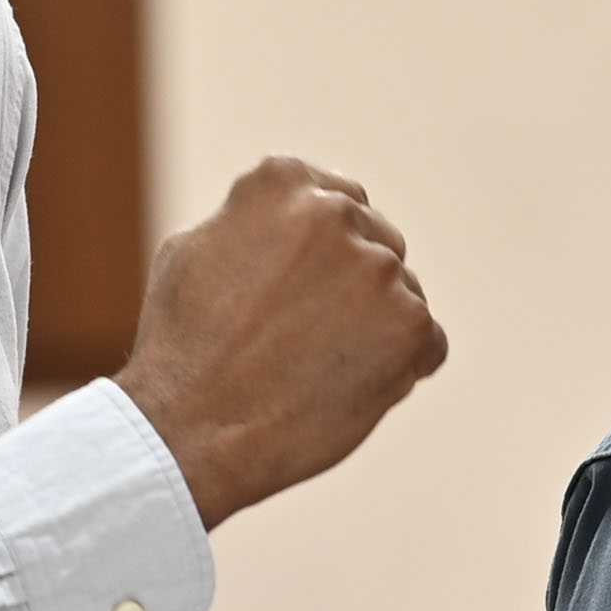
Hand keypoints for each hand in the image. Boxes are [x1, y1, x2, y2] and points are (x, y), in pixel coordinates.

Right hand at [113, 156, 447, 525]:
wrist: (191, 429)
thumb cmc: (182, 347)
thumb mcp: (196, 249)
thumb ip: (255, 219)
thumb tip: (298, 213)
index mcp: (283, 181)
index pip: (336, 199)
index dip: (319, 252)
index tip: (297, 288)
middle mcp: (337, 213)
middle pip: (375, 241)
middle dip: (352, 283)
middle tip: (303, 336)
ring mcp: (378, 269)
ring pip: (402, 294)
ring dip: (375, 327)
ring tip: (313, 368)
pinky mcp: (410, 326)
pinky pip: (428, 344)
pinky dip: (402, 368)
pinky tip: (346, 389)